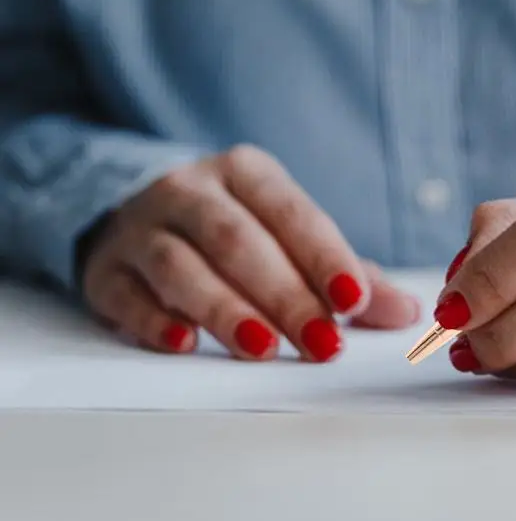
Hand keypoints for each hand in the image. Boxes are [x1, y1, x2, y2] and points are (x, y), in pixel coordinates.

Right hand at [81, 145, 420, 359]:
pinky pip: (127, 293)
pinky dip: (154, 321)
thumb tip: (405, 312)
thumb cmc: (235, 230)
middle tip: (322, 343)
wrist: (138, 215)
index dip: (324, 257)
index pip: (291, 213)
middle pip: (239, 241)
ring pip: (183, 265)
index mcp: (247, 172)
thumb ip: (346, 273)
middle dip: (284, 294)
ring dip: (225, 310)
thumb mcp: (289, 235)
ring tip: (262, 348)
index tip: (354, 301)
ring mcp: (143, 226)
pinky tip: (184, 345)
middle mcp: (191, 189)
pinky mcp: (106, 268)